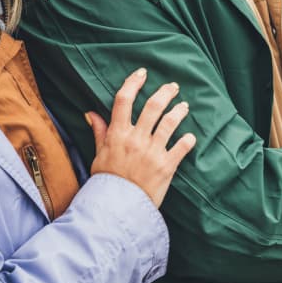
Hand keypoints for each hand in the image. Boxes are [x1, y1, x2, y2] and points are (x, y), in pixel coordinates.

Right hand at [87, 67, 195, 206]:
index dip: (133, 82)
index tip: (142, 73)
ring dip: (179, 111)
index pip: (124, 100)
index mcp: (118, 134)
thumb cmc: (106, 181)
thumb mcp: (99, 154)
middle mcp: (136, 139)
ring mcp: (153, 152)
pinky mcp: (166, 166)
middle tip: (173, 87)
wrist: (117, 209)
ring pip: (170, 122)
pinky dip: (188, 140)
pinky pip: (182, 147)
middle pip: (153, 106)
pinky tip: (190, 136)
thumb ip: (100, 131)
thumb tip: (90, 113)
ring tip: (184, 106)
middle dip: (165, 92)